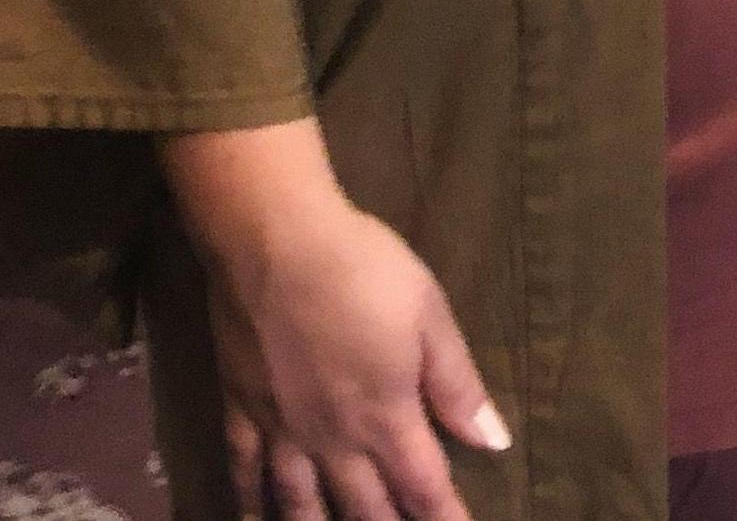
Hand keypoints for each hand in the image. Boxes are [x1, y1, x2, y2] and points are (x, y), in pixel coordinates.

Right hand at [165, 125, 507, 520]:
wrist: (277, 242)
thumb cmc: (365, 271)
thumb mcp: (430, 315)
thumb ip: (457, 385)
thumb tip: (494, 442)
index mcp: (386, 417)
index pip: (423, 486)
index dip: (443, 519)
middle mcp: (334, 439)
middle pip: (365, 506)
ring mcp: (282, 429)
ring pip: (301, 503)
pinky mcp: (241, 407)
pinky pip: (244, 469)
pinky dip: (248, 501)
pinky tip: (251, 517)